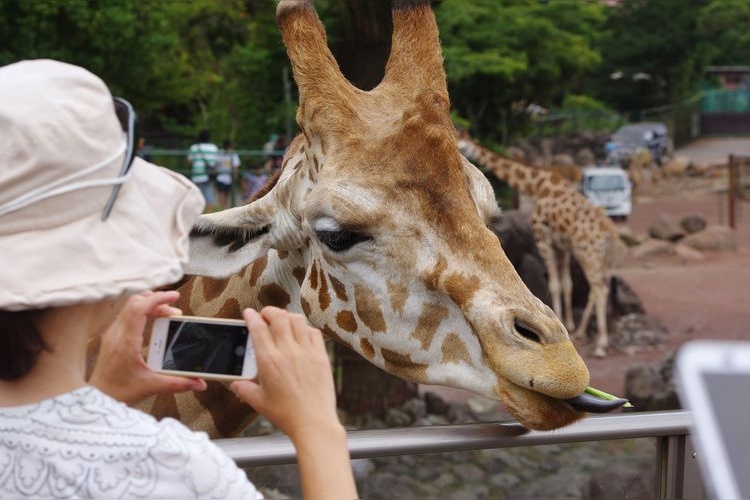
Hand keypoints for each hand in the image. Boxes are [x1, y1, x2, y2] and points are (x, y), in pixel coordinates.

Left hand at [88, 290, 206, 404]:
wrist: (97, 399)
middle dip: (157, 300)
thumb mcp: (152, 386)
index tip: (175, 296)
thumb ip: (178, 383)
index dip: (158, 298)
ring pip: (130, 306)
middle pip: (135, 303)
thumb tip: (200, 383)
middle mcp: (116, 334)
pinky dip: (141, 311)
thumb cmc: (119, 393)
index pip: (139, 309)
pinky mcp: (112, 337)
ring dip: (149, 304)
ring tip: (166, 313)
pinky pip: (126, 314)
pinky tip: (153, 320)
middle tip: (174, 309)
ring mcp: (112, 334)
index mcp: (126, 343)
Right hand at [230, 307, 339, 439]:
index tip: (249, 313)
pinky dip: (306, 329)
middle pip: (279, 316)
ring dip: (288, 316)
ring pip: (297, 320)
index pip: (258, 328)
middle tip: (265, 315)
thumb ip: (244, 389)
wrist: (313, 422)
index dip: (252, 316)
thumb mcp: (259, 402)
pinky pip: (314, 332)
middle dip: (269, 311)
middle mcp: (288, 351)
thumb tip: (235, 384)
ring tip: (283, 322)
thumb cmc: (287, 414)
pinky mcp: (321, 356)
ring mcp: (307, 352)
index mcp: (269, 361)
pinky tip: (302, 335)